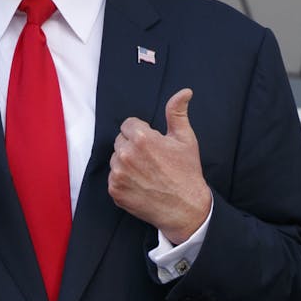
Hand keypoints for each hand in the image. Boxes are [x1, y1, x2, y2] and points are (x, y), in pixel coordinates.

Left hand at [108, 89, 211, 242]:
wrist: (185, 208)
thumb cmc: (187, 172)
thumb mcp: (185, 139)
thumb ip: (177, 112)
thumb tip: (184, 92)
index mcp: (141, 138)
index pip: (129, 125)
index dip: (142, 133)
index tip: (154, 145)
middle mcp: (125, 155)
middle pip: (120, 141)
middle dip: (133, 147)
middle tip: (152, 160)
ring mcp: (118, 174)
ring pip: (116, 159)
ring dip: (127, 163)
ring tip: (147, 173)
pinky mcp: (114, 190)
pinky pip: (113, 178)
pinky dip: (124, 180)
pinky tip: (141, 184)